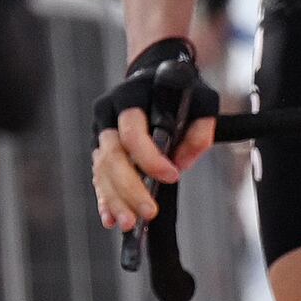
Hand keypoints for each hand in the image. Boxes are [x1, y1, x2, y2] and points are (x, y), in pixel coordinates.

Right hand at [87, 34, 215, 229]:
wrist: (154, 76)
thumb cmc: (178, 90)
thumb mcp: (201, 100)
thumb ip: (200, 130)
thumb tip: (181, 163)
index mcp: (129, 97)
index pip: (132, 131)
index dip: (149, 158)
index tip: (172, 175)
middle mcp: (109, 115)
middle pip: (112, 156)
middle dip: (129, 188)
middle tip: (148, 212)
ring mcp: (102, 134)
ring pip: (102, 171)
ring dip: (115, 200)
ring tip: (129, 224)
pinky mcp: (101, 151)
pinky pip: (99, 178)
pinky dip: (105, 200)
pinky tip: (111, 219)